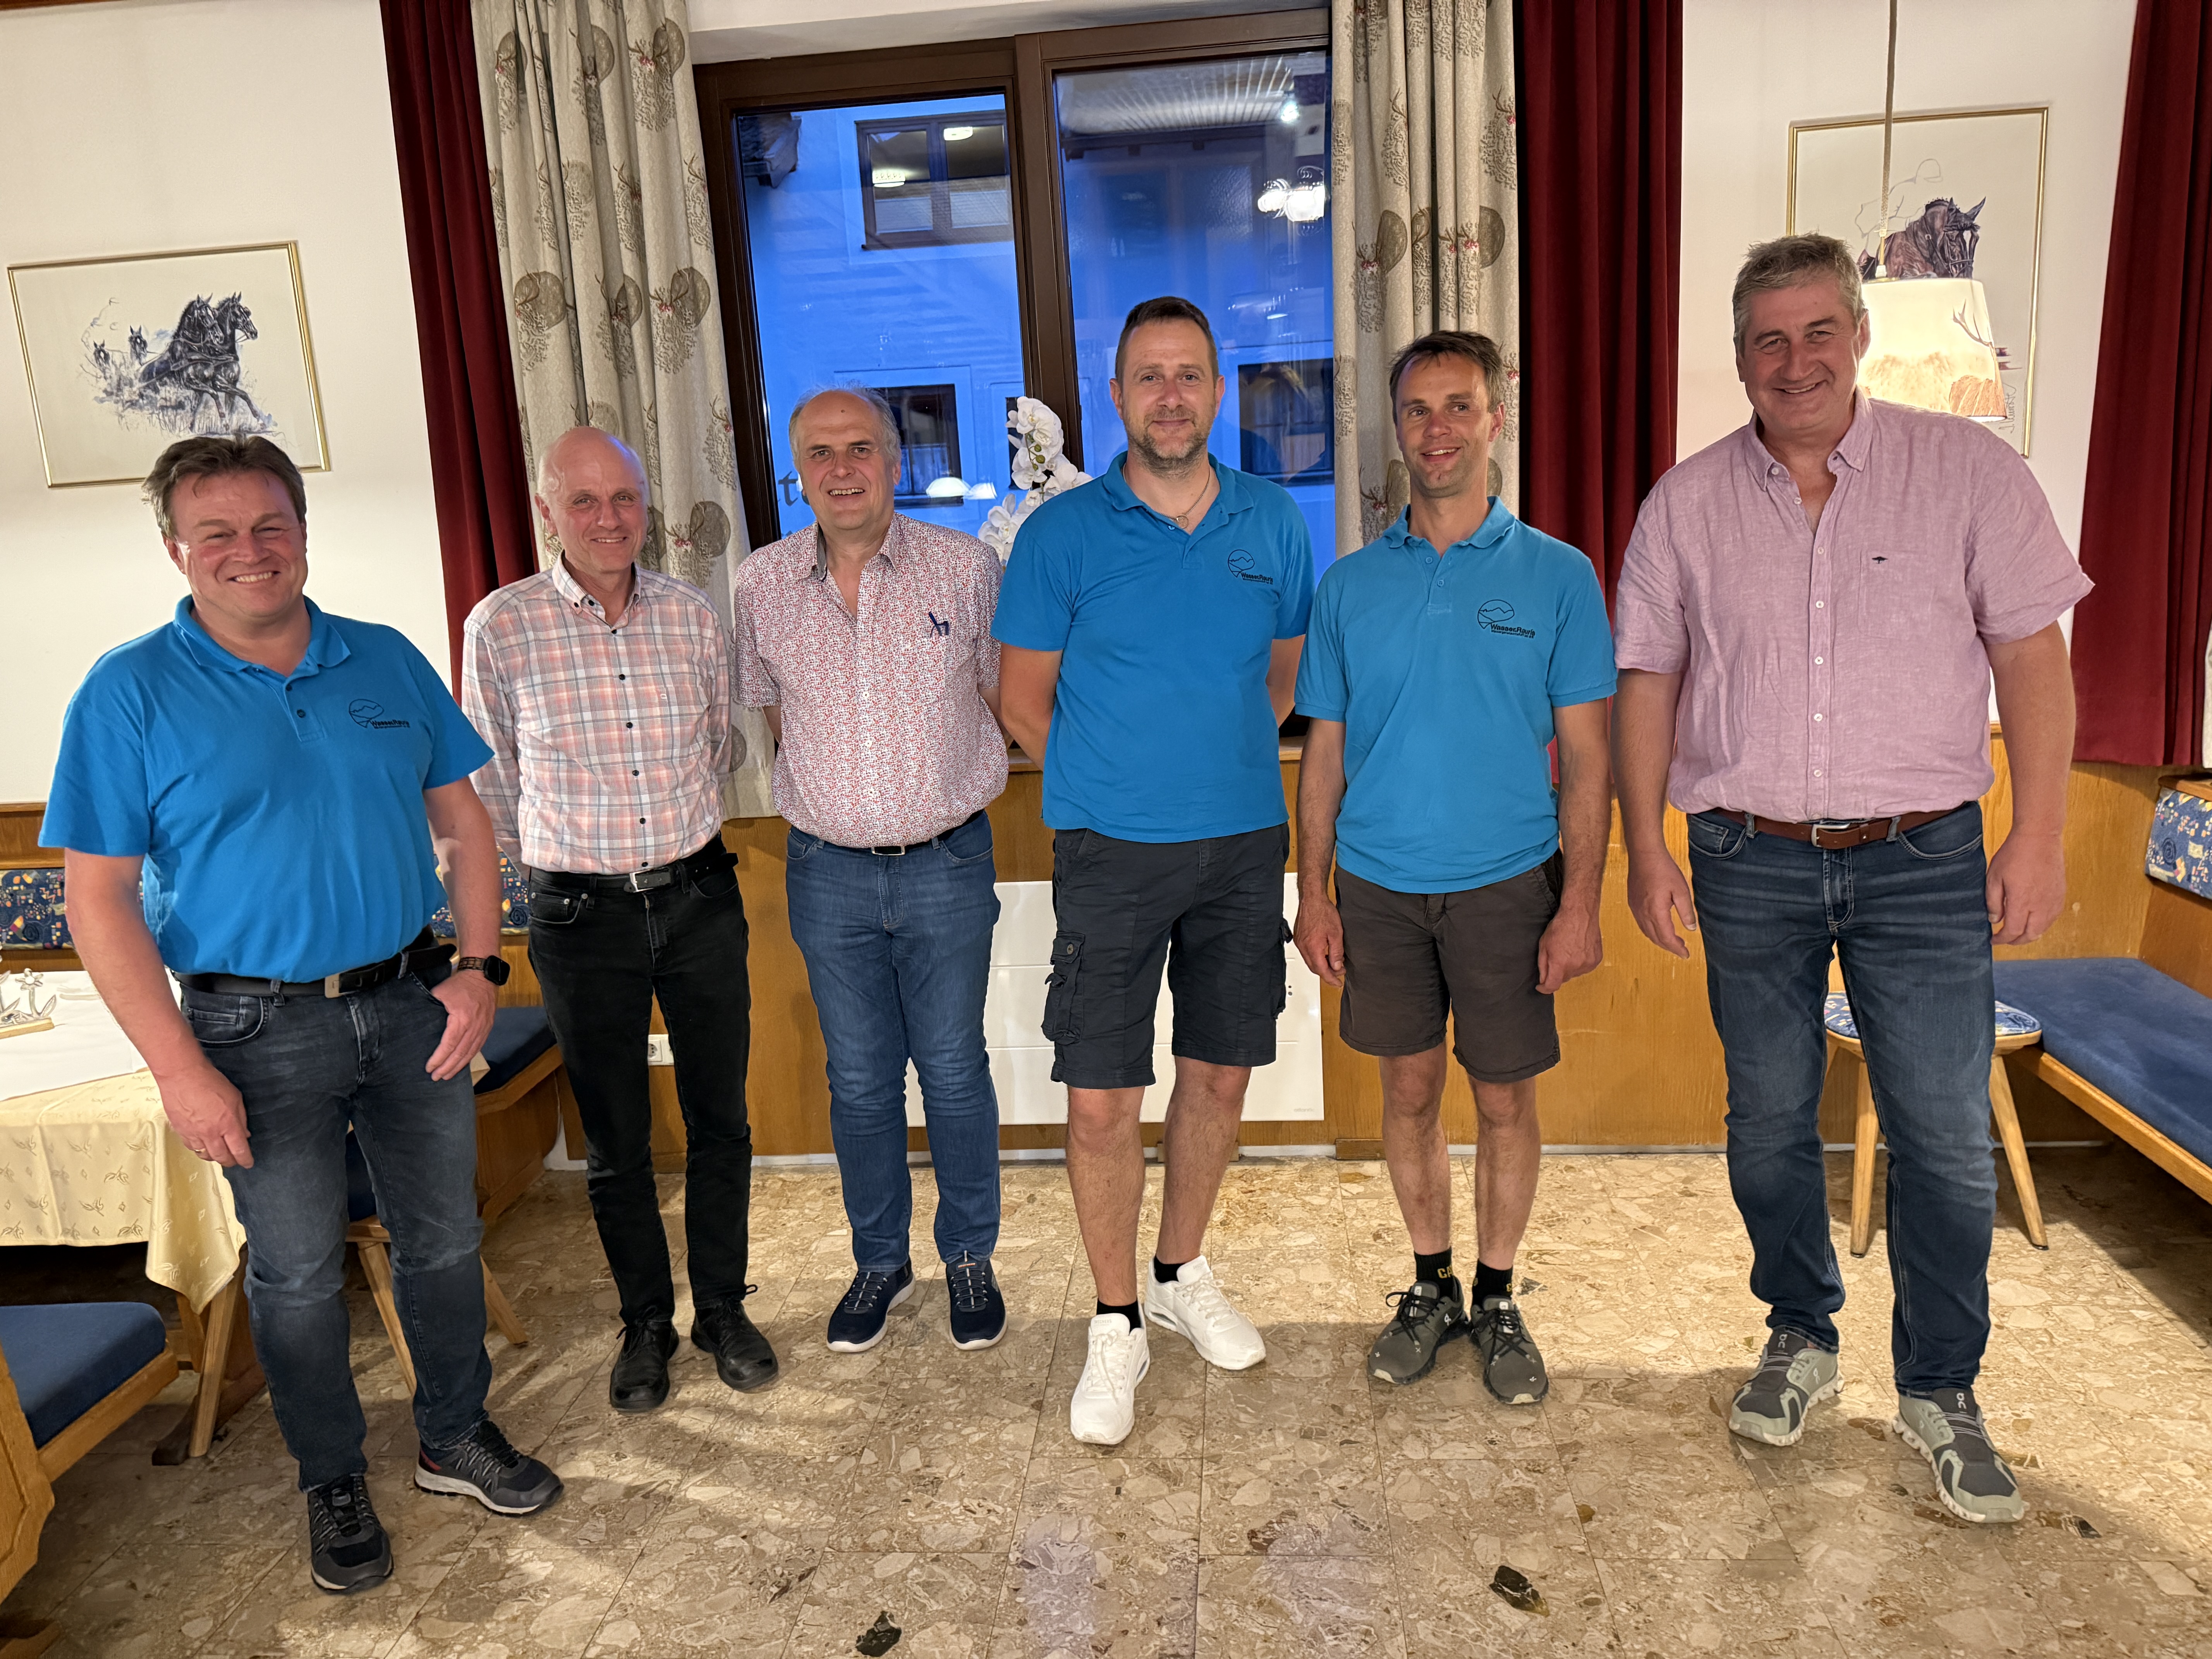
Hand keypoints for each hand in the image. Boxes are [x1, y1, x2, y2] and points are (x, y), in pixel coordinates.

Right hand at [155, 1061, 252, 1167]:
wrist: (182, 1076)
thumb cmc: (209, 1081)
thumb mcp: (235, 1097)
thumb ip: (241, 1118)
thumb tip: (244, 1134)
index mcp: (227, 1124)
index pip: (239, 1149)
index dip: (245, 1159)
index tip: (248, 1163)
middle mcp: (210, 1133)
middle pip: (222, 1157)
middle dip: (231, 1162)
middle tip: (235, 1162)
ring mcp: (194, 1134)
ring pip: (205, 1155)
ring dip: (215, 1158)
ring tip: (220, 1155)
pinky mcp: (181, 1131)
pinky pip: (191, 1147)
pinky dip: (200, 1150)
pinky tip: (203, 1146)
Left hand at [426, 965, 498, 1080]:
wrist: (482, 975)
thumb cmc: (460, 983)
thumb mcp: (440, 993)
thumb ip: (430, 1008)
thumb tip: (419, 1020)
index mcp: (462, 1020)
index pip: (448, 1046)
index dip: (438, 1059)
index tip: (429, 1068)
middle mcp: (474, 1027)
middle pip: (459, 1054)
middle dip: (447, 1068)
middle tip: (436, 1078)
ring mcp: (483, 1028)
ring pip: (470, 1052)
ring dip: (458, 1066)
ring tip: (448, 1076)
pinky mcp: (487, 1027)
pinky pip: (478, 1047)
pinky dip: (469, 1057)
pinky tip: (462, 1063)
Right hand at [1293, 891, 1345, 986]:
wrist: (1312, 899)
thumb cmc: (1323, 911)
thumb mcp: (1336, 933)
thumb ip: (1336, 952)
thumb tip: (1336, 966)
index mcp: (1313, 947)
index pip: (1322, 970)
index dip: (1331, 979)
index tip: (1338, 983)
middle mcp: (1303, 947)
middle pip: (1314, 968)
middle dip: (1327, 973)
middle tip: (1339, 972)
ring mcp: (1299, 943)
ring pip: (1310, 962)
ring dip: (1321, 966)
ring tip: (1334, 963)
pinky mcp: (1299, 938)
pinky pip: (1307, 954)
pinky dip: (1316, 958)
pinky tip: (1324, 954)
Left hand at [1537, 898, 1602, 993]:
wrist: (1580, 914)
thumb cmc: (1560, 926)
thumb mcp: (1544, 945)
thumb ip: (1543, 966)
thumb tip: (1543, 980)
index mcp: (1560, 963)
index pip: (1552, 986)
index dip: (1544, 989)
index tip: (1541, 986)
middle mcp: (1575, 966)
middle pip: (1563, 979)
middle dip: (1557, 972)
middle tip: (1556, 957)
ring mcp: (1588, 963)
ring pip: (1575, 974)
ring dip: (1569, 967)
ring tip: (1568, 950)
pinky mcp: (1596, 959)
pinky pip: (1585, 968)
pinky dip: (1580, 963)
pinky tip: (1578, 950)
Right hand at [1626, 849, 1697, 958]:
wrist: (1644, 854)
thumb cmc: (1663, 869)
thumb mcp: (1681, 890)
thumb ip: (1687, 911)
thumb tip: (1691, 928)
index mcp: (1656, 912)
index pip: (1667, 938)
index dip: (1677, 949)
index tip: (1686, 954)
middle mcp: (1643, 913)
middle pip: (1656, 938)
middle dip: (1669, 947)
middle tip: (1682, 950)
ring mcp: (1636, 909)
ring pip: (1647, 932)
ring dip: (1660, 940)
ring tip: (1672, 941)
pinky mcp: (1633, 903)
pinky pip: (1641, 924)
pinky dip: (1651, 931)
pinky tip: (1659, 928)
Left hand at [1987, 829, 2065, 945]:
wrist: (2039, 837)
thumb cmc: (2014, 854)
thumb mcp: (1994, 877)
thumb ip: (1993, 902)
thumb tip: (1995, 920)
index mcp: (2022, 902)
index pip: (2012, 931)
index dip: (2001, 939)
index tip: (1993, 939)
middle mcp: (2041, 905)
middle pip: (2030, 935)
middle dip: (2016, 941)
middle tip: (2004, 939)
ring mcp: (2053, 900)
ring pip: (2043, 929)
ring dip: (2030, 934)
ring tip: (2017, 932)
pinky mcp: (2061, 894)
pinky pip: (2052, 918)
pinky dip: (2042, 925)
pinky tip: (2033, 920)